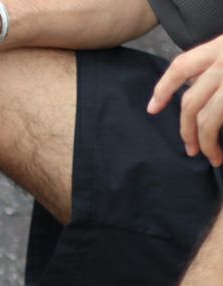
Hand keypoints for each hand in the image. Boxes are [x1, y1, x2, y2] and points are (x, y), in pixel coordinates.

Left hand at [148, 35, 222, 166]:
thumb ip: (217, 71)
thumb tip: (193, 95)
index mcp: (222, 46)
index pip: (182, 66)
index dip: (164, 88)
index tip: (152, 108)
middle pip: (191, 100)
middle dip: (185, 128)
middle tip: (189, 148)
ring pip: (207, 116)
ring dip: (204, 141)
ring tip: (210, 156)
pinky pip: (219, 120)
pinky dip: (215, 139)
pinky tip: (220, 151)